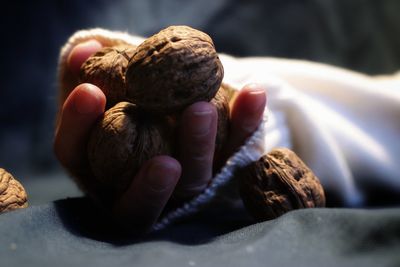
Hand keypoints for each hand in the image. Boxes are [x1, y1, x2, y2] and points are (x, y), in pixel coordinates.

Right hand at [54, 39, 266, 233]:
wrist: (166, 113)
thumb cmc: (124, 104)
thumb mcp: (103, 90)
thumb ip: (89, 74)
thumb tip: (85, 53)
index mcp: (101, 170)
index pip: (77, 156)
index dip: (78, 125)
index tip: (89, 90)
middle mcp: (139, 189)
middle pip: (140, 200)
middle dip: (150, 181)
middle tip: (160, 156)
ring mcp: (183, 185)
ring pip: (192, 182)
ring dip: (199, 147)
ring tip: (202, 108)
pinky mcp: (219, 168)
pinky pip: (234, 151)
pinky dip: (244, 124)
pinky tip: (252, 95)